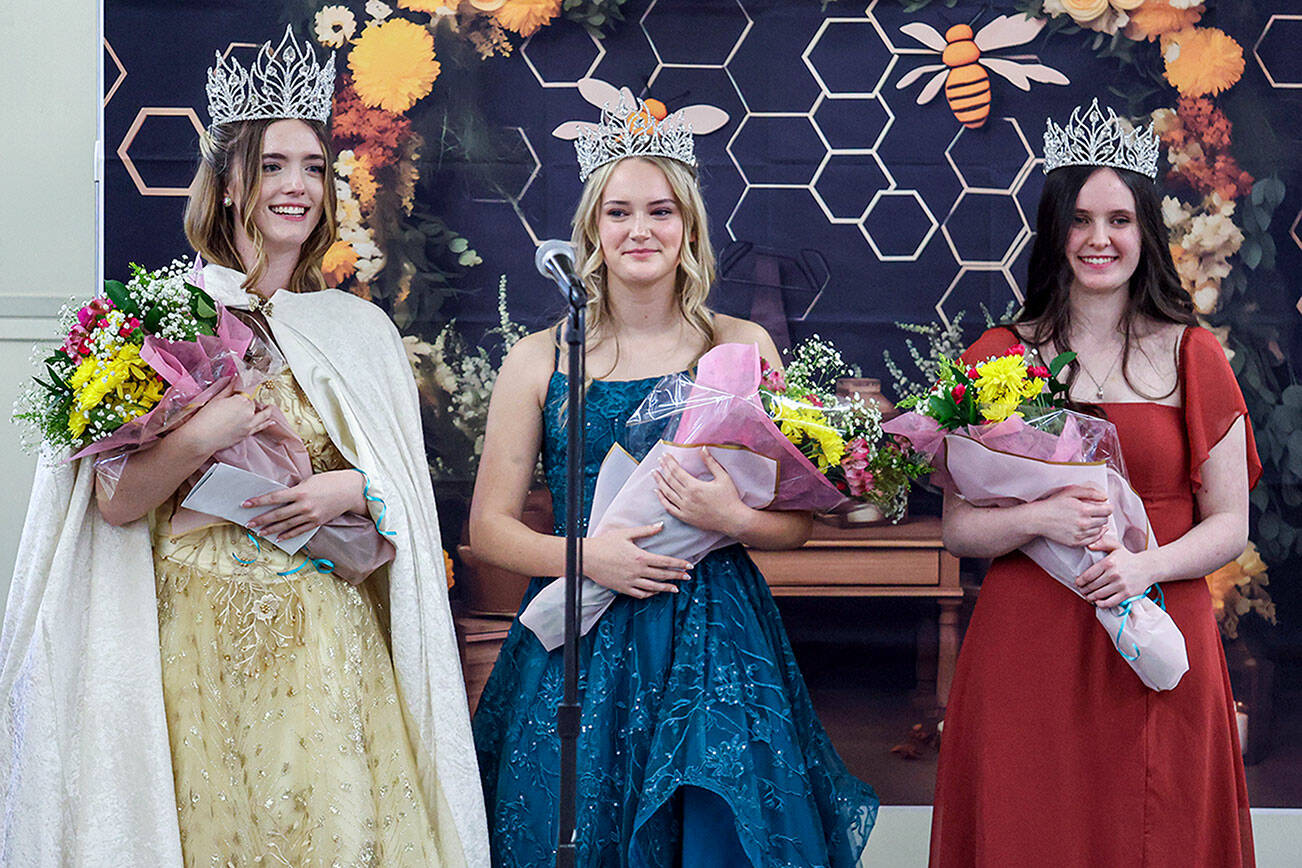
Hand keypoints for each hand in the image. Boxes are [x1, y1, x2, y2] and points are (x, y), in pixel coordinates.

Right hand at [184, 379, 277, 455]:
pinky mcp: (248, 433)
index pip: (250, 389)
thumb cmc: (205, 418)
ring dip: (265, 409)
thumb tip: (237, 378)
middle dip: (248, 399)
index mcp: (242, 400)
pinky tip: (271, 421)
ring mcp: (250, 424)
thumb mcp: (217, 398)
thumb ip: (230, 388)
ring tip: (268, 407)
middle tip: (240, 399)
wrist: (201, 438)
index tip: (252, 378)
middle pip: (253, 402)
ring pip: (261, 413)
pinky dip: (267, 423)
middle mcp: (249, 412)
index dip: (250, 384)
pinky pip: (261, 426)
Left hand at [245, 469, 364, 540]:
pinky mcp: (317, 522)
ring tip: (259, 532)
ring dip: (271, 529)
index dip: (258, 501)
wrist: (350, 491)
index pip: (274, 497)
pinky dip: (288, 535)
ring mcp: (311, 516)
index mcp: (300, 491)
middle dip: (261, 519)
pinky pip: (299, 530)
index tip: (245, 504)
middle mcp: (304, 505)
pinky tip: (278, 538)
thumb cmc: (330, 481)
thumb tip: (281, 497)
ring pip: (286, 525)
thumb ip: (295, 489)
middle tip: (248, 523)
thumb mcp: (309, 481)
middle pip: (278, 514)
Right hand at [583, 523, 692, 598]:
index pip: (665, 561)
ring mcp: (630, 581)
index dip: (679, 564)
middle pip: (662, 575)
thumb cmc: (605, 543)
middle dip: (677, 576)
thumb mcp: (626, 533)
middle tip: (688, 577)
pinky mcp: (622, 588)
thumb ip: (645, 530)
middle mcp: (637, 571)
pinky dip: (650, 594)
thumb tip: (661, 525)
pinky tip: (656, 592)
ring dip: (666, 588)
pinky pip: (640, 594)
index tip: (689, 566)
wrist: (586, 557)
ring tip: (676, 589)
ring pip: (653, 587)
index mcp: (640, 556)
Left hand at [654, 448, 746, 534]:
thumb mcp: (723, 477)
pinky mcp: (685, 517)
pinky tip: (657, 492)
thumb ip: (711, 462)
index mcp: (695, 486)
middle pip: (670, 480)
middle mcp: (687, 498)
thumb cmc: (730, 498)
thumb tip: (703, 448)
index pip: (677, 471)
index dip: (670, 462)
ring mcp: (685, 509)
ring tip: (655, 473)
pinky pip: (669, 508)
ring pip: (667, 493)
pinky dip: (661, 499)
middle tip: (659, 461)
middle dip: (664, 469)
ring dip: (660, 482)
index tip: (665, 455)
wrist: (733, 519)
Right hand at [1029, 484, 1111, 547]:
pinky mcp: (1076, 543)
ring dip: (1098, 525)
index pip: (1108, 510)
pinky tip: (1088, 528)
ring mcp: (1080, 534)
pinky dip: (1094, 534)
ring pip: (1100, 530)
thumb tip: (1105, 497)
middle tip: (1094, 512)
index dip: (1107, 507)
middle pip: (1105, 520)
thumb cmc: (1054, 503)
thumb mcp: (1070, 491)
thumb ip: (1090, 492)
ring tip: (1089, 519)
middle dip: (1102, 515)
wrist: (1039, 519)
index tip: (1103, 506)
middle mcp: (1084, 524)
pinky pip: (1093, 539)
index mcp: (1084, 510)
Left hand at [1076, 533, 1153, 607]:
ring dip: (1090, 597)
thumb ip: (1102, 543)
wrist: (1148, 567)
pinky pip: (1110, 602)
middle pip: (1093, 586)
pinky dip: (1101, 604)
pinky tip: (1097, 602)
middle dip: (1084, 589)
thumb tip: (1088, 545)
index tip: (1078, 583)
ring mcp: (1121, 585)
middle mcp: (1114, 574)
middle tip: (1081, 590)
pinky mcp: (1127, 594)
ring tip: (1088, 596)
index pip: (1089, 575)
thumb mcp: (1116, 547)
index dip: (1080, 581)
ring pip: (1099, 594)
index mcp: (1109, 562)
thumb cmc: (1129, 558)